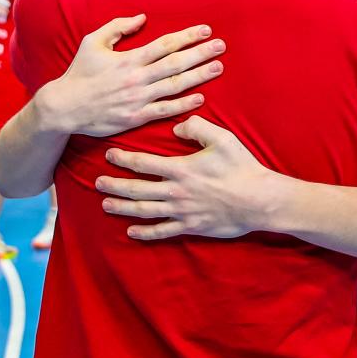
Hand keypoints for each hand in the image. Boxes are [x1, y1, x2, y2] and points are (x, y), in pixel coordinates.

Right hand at [42, 15, 224, 137]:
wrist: (64, 107)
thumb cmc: (79, 72)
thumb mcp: (93, 42)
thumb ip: (118, 27)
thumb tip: (142, 18)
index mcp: (129, 59)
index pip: (165, 45)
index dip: (188, 37)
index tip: (205, 30)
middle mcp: (137, 79)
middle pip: (176, 63)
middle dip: (201, 53)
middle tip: (221, 46)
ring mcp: (138, 100)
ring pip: (175, 86)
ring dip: (199, 76)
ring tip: (218, 67)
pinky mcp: (136, 118)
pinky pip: (165, 110)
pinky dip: (184, 104)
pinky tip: (200, 97)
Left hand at [96, 115, 279, 239]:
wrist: (259, 200)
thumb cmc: (242, 168)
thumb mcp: (223, 139)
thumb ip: (197, 127)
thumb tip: (176, 125)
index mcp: (180, 169)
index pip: (143, 163)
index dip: (123, 159)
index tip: (109, 155)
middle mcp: (176, 192)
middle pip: (136, 189)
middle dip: (114, 185)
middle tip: (97, 182)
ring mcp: (181, 212)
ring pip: (144, 210)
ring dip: (122, 207)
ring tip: (106, 204)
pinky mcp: (190, 227)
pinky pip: (162, 231)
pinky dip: (144, 232)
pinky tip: (131, 231)